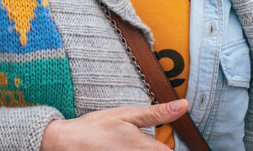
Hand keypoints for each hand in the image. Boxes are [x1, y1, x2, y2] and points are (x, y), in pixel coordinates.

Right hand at [40, 99, 187, 150]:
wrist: (69, 143)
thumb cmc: (98, 127)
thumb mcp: (128, 114)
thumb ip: (158, 113)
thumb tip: (183, 105)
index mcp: (148, 148)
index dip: (172, 145)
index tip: (166, 138)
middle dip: (158, 148)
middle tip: (143, 139)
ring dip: (147, 150)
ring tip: (129, 143)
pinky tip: (123, 147)